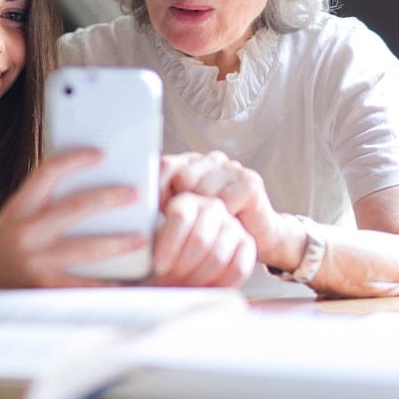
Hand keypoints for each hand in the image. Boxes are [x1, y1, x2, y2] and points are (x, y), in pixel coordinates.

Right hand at [0, 149, 149, 287]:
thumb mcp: (15, 218)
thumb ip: (44, 205)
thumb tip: (89, 192)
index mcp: (19, 209)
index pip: (47, 172)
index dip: (75, 159)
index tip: (100, 154)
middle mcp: (25, 233)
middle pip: (75, 208)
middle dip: (110, 198)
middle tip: (136, 193)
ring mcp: (34, 262)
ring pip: (86, 249)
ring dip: (117, 243)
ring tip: (140, 238)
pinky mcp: (43, 290)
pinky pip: (84, 285)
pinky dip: (107, 283)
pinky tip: (126, 279)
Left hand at [150, 192, 255, 286]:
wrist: (189, 259)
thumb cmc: (165, 252)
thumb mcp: (151, 240)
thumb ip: (145, 239)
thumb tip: (134, 245)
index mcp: (186, 201)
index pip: (181, 216)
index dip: (169, 245)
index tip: (159, 267)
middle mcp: (212, 207)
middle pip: (200, 238)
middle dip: (182, 267)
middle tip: (170, 282)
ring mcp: (232, 224)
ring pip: (218, 255)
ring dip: (198, 278)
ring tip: (183, 286)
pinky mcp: (248, 244)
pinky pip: (238, 267)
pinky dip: (220, 284)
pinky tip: (205, 289)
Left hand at [160, 151, 298, 272]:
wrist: (261, 238)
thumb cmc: (216, 229)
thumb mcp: (186, 214)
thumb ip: (165, 204)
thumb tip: (137, 207)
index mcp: (192, 162)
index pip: (165, 165)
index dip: (156, 189)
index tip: (155, 213)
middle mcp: (212, 160)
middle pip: (183, 177)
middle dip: (181, 205)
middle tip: (185, 227)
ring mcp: (233, 169)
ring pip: (203, 191)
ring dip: (203, 216)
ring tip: (207, 229)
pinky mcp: (250, 184)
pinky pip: (224, 202)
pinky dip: (222, 219)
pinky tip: (226, 225)